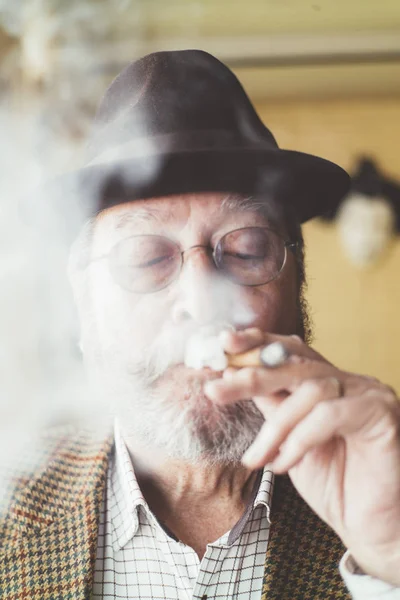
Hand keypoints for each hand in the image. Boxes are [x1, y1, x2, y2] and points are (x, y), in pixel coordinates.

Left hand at [204, 328, 399, 585]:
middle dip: (251, 375)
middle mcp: (347, 380)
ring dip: (275, 426)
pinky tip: (284, 464)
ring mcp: (367, 393)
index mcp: (325, 380)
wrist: (368, 525)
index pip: (290, 349)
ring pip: (310, 390)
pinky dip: (300, 439)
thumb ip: (270, 407)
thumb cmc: (331, 483)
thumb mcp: (287, 441)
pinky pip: (330, 415)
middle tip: (215, 389)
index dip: (257, 342)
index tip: (224, 342)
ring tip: (256, 458)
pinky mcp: (381, 413)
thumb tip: (232, 375)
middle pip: (295, 362)